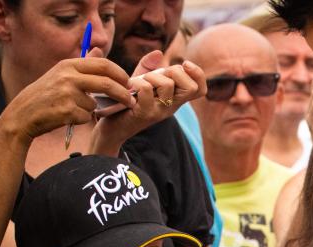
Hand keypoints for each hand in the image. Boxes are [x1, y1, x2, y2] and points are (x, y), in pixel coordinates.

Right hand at [0, 48, 132, 142]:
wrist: (23, 114)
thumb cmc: (45, 94)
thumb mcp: (61, 73)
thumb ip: (83, 65)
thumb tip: (100, 50)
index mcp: (68, 65)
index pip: (103, 64)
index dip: (120, 74)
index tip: (128, 82)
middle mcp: (68, 76)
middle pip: (106, 83)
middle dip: (123, 93)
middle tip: (130, 101)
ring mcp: (67, 93)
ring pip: (94, 103)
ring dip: (89, 109)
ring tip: (71, 108)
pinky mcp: (67, 111)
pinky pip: (86, 117)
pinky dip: (81, 119)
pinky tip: (66, 116)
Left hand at [92, 50, 206, 153]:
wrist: (111, 127)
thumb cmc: (127, 103)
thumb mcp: (140, 81)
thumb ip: (149, 66)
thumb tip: (158, 53)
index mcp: (175, 99)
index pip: (200, 89)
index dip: (198, 74)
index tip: (184, 64)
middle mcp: (172, 106)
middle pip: (192, 88)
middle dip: (176, 72)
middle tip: (159, 74)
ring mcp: (160, 111)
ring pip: (168, 84)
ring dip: (152, 75)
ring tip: (140, 81)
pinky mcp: (145, 114)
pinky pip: (147, 89)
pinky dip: (137, 81)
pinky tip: (130, 86)